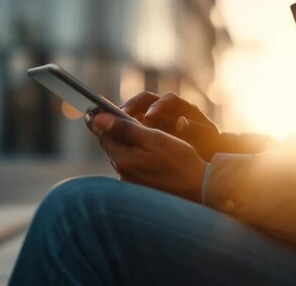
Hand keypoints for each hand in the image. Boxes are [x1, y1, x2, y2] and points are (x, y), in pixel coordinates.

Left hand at [91, 112, 207, 201]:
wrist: (198, 188)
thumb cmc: (179, 160)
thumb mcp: (153, 138)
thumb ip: (124, 128)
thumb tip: (96, 118)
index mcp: (122, 160)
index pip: (102, 135)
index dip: (103, 119)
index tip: (102, 108)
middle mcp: (122, 173)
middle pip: (111, 145)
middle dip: (115, 131)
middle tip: (123, 117)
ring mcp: (130, 182)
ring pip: (121, 155)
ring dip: (126, 143)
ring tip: (140, 133)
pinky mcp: (139, 187)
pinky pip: (131, 165)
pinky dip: (135, 155)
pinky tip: (149, 152)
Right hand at [119, 92, 221, 160]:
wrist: (205, 157)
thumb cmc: (207, 146)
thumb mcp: (206, 138)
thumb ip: (195, 130)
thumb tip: (181, 122)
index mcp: (181, 107)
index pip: (165, 99)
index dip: (155, 106)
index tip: (148, 117)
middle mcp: (166, 108)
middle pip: (144, 100)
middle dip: (131, 107)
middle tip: (120, 116)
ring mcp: (153, 117)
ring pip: (133, 112)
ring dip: (121, 117)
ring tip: (108, 125)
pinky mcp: (144, 129)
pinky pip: (129, 125)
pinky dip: (121, 129)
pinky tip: (111, 138)